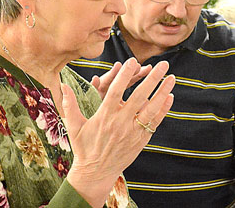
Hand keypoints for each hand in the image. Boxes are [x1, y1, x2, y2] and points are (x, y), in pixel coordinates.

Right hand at [62, 58, 173, 206]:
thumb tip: (62, 85)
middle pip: (139, 96)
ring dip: (163, 92)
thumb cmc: (84, 148)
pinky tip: (170, 96)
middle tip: (163, 64)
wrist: (96, 173)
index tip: (133, 61)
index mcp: (104, 116)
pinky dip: (163, 109)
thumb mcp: (74, 126)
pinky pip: (154, 122)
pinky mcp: (141, 140)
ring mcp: (133, 132)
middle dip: (152, 79)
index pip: (116, 91)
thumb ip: (70, 104)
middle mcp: (120, 123)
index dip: (125, 76)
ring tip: (172, 77)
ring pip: (151, 109)